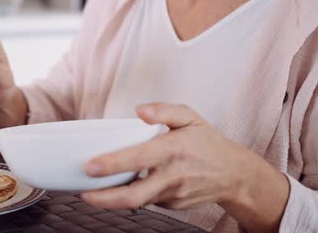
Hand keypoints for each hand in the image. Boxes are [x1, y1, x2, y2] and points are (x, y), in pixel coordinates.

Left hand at [81, 103, 288, 231]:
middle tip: (83, 194)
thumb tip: (140, 110)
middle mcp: (173, 176)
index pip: (139, 159)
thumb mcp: (190, 117)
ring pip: (137, 201)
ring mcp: (173, 195)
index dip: (113, 165)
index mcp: (175, 149)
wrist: (234, 175)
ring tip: (92, 191)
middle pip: (134, 196)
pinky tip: (123, 186)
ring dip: (112, 198)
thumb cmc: (207, 143)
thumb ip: (164, 110)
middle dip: (105, 198)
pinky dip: (132, 195)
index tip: (90, 166)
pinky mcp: (172, 206)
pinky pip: (147, 200)